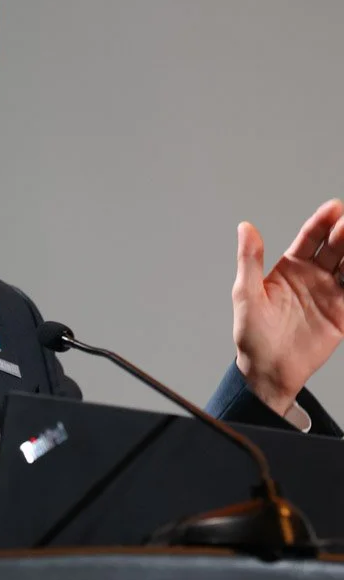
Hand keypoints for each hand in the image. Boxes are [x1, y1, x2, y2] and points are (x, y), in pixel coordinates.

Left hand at [232, 199, 343, 415]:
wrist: (268, 371)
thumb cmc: (252, 334)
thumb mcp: (246, 294)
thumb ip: (250, 260)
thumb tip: (245, 227)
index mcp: (290, 267)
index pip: (311, 237)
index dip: (322, 222)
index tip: (333, 208)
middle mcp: (313, 276)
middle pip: (335, 247)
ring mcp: (330, 293)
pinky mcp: (342, 313)